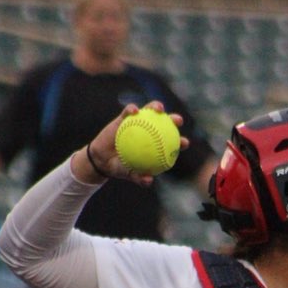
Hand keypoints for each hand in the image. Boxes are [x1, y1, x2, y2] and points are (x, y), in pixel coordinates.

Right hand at [71, 102, 187, 186]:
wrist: (102, 159)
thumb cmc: (119, 167)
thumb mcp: (129, 174)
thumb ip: (140, 178)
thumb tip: (149, 181)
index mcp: (154, 146)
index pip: (171, 143)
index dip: (180, 142)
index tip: (184, 143)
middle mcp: (149, 132)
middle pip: (165, 123)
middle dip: (174, 120)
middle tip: (178, 120)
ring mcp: (138, 123)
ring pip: (149, 111)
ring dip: (156, 106)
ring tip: (159, 108)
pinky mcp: (125, 117)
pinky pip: (129, 111)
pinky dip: (132, 109)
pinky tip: (135, 111)